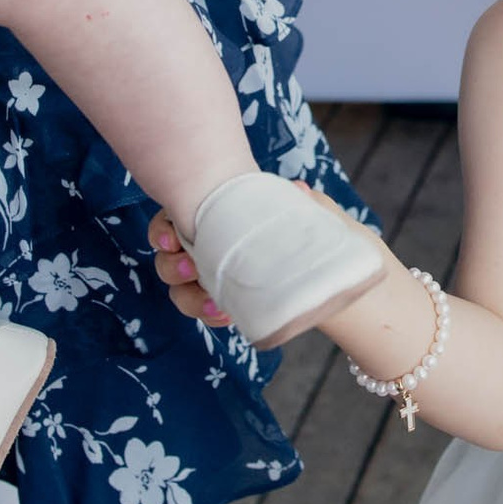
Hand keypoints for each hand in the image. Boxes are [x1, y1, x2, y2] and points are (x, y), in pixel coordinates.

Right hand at [147, 184, 363, 329]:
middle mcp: (212, 247)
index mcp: (220, 217)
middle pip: (168, 258)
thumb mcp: (313, 212)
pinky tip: (224, 314)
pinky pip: (204, 312)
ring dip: (188, 296)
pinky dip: (208, 314)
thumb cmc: (319, 233)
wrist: (340, 278)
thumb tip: (298, 189)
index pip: (174, 220)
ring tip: (212, 301)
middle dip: (171, 265)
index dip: (162, 229)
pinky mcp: (230, 303)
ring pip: (180, 289)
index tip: (171, 238)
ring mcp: (219, 277)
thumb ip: (303, 201)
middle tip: (190, 268)